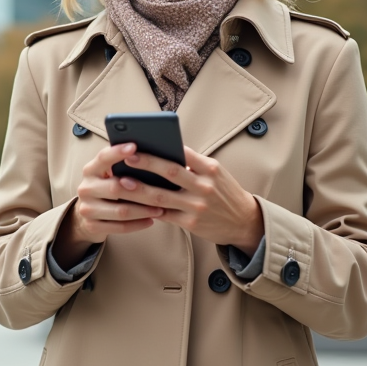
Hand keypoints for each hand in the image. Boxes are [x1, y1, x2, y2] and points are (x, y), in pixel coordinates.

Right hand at [54, 142, 164, 267]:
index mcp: (91, 170)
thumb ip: (123, 165)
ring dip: (143, 210)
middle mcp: (86, 188)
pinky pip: (119, 227)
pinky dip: (138, 224)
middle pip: (116, 188)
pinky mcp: (92, 226)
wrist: (88, 213)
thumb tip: (152, 155)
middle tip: (163, 191)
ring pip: (120, 211)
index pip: (103, 158)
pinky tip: (151, 220)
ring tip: (161, 208)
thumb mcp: (109, 174)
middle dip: (141, 191)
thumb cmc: (107, 187)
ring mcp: (87, 209)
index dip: (118, 152)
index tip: (134, 146)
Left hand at [114, 146, 263, 249]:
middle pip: (170, 173)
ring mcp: (197, 206)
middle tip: (127, 158)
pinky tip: (134, 203)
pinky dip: (148, 208)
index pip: (184, 154)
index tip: (143, 142)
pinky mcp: (191, 223)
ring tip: (123, 183)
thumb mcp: (215, 173)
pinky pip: (165, 214)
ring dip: (139, 190)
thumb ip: (192, 165)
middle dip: (147, 164)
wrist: (243, 221)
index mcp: (210, 168)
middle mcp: (205, 186)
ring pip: (162, 197)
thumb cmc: (224, 192)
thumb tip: (161, 154)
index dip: (163, 148)